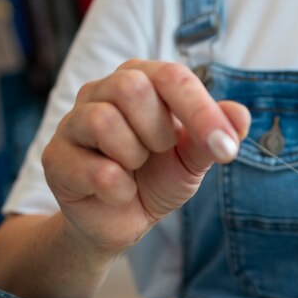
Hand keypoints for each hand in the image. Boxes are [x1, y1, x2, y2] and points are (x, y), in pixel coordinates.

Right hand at [42, 59, 250, 255]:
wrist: (122, 220)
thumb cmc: (158, 177)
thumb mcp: (192, 158)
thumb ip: (213, 135)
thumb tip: (241, 115)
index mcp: (141, 80)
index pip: (172, 76)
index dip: (202, 112)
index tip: (227, 148)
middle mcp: (101, 91)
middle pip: (130, 87)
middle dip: (157, 131)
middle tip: (157, 152)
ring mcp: (72, 122)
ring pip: (103, 121)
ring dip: (134, 157)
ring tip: (133, 168)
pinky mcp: (55, 158)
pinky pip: (95, 170)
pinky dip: (119, 190)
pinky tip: (118, 192)